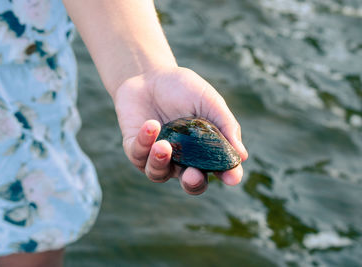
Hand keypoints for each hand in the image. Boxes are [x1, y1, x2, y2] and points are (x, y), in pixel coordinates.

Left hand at [113, 67, 247, 194]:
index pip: (219, 169)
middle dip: (192, 183)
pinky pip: (138, 155)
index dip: (227, 175)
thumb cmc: (183, 88)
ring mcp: (157, 156)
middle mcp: (182, 159)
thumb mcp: (209, 101)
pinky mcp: (135, 148)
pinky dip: (145, 142)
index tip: (232, 177)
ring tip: (164, 145)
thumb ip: (225, 125)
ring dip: (161, 162)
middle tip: (192, 176)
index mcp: (204, 150)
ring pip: (158, 173)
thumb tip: (242, 155)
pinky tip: (151, 124)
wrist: (149, 74)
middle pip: (189, 183)